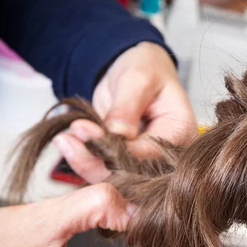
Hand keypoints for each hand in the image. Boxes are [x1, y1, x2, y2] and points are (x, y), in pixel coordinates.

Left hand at [53, 42, 196, 182]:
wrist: (136, 72)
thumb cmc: (146, 69)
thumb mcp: (137, 79)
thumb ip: (128, 106)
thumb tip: (118, 133)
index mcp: (181, 134)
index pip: (149, 155)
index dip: (115, 149)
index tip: (84, 131)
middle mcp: (169, 156)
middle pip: (133, 174)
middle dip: (96, 161)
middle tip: (67, 141)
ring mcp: (149, 163)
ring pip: (116, 177)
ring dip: (86, 163)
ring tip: (64, 140)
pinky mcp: (129, 164)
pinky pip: (107, 170)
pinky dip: (86, 160)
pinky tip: (68, 144)